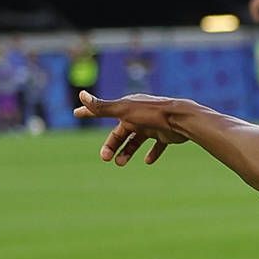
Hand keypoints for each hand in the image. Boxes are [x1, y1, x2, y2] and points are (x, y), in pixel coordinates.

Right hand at [80, 91, 196, 165]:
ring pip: (136, 140)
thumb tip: (81, 95)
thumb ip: (102, 107)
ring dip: (127, 152)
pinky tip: (147, 161)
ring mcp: (152, 124)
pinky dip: (152, 153)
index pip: (104, 109)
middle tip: (105, 158)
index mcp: (128, 107)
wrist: (181, 119)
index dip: (89, 111)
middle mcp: (139, 115)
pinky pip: (157, 145)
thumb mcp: (124, 111)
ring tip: (120, 163)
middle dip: (111, 145)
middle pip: (120, 132)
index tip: (76, 113)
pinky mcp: (165, 134)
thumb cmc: (151, 114)